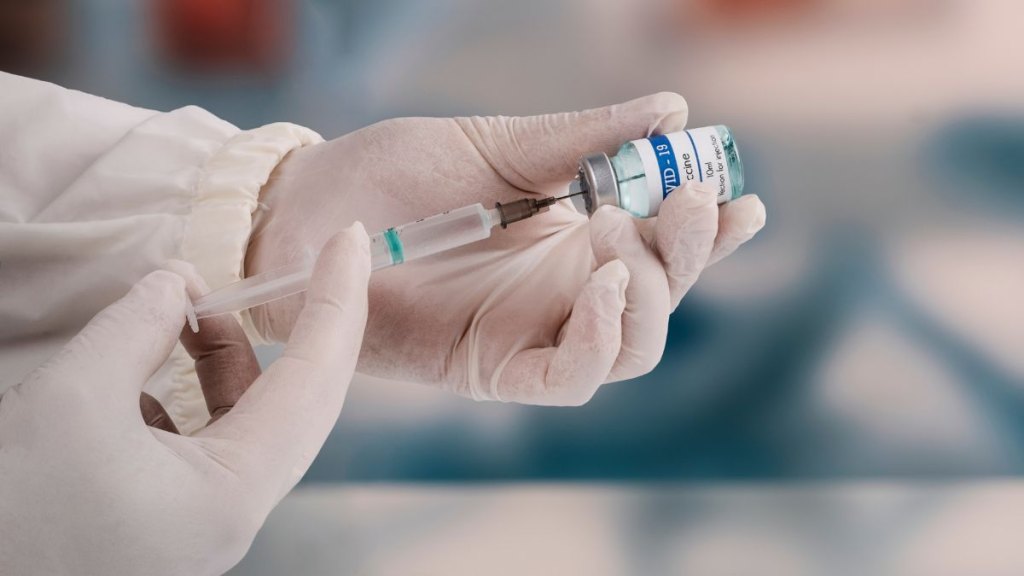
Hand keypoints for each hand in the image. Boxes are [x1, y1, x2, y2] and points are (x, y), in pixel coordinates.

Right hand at [0, 226, 369, 574]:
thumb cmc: (10, 511)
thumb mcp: (72, 398)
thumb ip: (139, 329)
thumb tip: (177, 282)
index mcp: (234, 494)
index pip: (314, 381)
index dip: (337, 301)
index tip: (351, 241)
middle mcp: (235, 513)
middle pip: (297, 401)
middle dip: (303, 324)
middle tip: (319, 257)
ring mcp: (205, 521)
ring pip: (245, 420)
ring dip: (225, 356)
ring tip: (188, 306)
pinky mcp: (171, 518)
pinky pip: (203, 441)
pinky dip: (187, 391)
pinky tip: (146, 363)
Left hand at [247, 93, 765, 404]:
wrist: (305, 213)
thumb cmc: (391, 174)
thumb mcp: (494, 146)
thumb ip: (580, 139)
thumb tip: (673, 109)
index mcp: (573, 235)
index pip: (664, 243)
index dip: (713, 230)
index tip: (745, 198)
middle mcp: (564, 291)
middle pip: (662, 299)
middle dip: (691, 255)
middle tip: (684, 201)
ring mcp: (532, 332)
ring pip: (632, 347)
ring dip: (649, 296)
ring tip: (620, 235)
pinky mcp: (493, 369)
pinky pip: (568, 378)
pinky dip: (598, 341)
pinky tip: (601, 285)